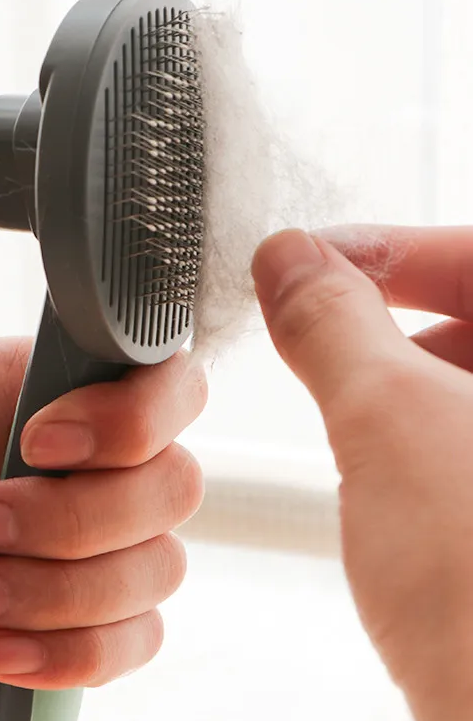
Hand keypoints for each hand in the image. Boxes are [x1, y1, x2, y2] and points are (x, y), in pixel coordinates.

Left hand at [0, 97, 205, 720]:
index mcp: (47, 386)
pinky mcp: (81, 628)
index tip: (43, 438)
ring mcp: (83, 549)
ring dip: (54, 589)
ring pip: (161, 565)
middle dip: (73, 517)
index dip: (128, 420)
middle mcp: (79, 463)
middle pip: (176, 480)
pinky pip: (142, 639)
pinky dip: (72, 650)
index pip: (163, 383)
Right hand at [252, 225, 472, 720]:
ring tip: (353, 413)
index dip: (389, 247)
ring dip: (406, 380)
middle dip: (394, 318)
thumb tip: (291, 263)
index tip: (312, 262)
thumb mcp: (387, 423)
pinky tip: (391, 473)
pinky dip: (429, 436)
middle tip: (319, 331)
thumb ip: (332, 322)